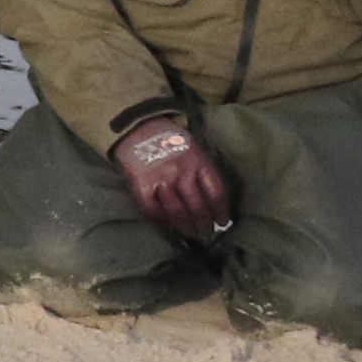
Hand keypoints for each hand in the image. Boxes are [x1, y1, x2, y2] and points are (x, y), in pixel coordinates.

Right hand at [111, 111, 232, 240]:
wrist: (138, 127)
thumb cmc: (172, 140)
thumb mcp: (196, 150)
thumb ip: (203, 172)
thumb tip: (213, 201)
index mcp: (199, 163)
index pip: (216, 194)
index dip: (221, 211)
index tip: (222, 221)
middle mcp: (181, 173)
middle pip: (197, 207)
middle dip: (204, 224)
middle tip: (206, 233)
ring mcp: (160, 180)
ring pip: (177, 212)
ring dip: (185, 227)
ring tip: (189, 233)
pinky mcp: (141, 185)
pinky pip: (153, 210)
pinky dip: (161, 221)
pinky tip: (167, 225)